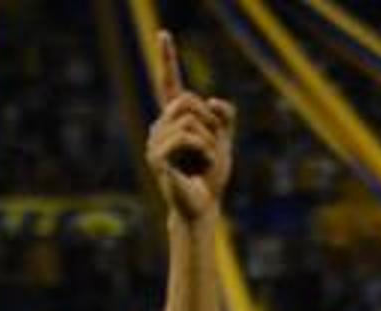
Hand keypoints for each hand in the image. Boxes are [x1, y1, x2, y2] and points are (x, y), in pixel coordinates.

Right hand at [145, 31, 233, 222]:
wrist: (203, 206)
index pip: (169, 83)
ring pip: (191, 119)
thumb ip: (224, 117)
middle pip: (188, 100)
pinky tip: (202, 166)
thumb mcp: (224, 141)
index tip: (164, 34)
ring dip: (210, 141)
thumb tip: (214, 101)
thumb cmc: (211, 176)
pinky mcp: (157, 156)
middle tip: (212, 150)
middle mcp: (160, 125)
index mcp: (174, 120)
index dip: (167, 59)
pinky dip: (205, 150)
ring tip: (205, 162)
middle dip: (210, 122)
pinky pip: (188, 136)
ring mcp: (155, 140)